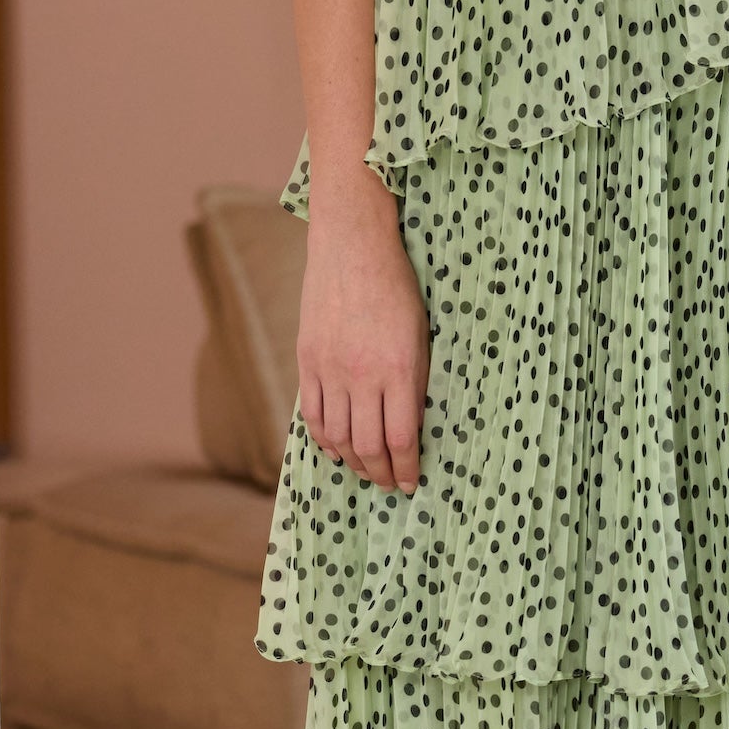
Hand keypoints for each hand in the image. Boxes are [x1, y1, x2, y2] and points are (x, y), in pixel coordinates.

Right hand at [297, 190, 429, 493]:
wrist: (354, 245)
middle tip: (389, 484)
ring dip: (353, 462)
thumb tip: (411, 425)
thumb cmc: (397, 286)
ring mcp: (330, 369)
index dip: (407, 469)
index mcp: (399, 369)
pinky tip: (335, 449)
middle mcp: (362, 375)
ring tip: (364, 470)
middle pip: (368, 446)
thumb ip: (414, 381)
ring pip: (337, 437)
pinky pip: (312, 414)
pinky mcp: (308, 360)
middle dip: (381, 473)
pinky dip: (323, 439)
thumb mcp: (421, 334)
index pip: (402, 439)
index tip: (411, 483)